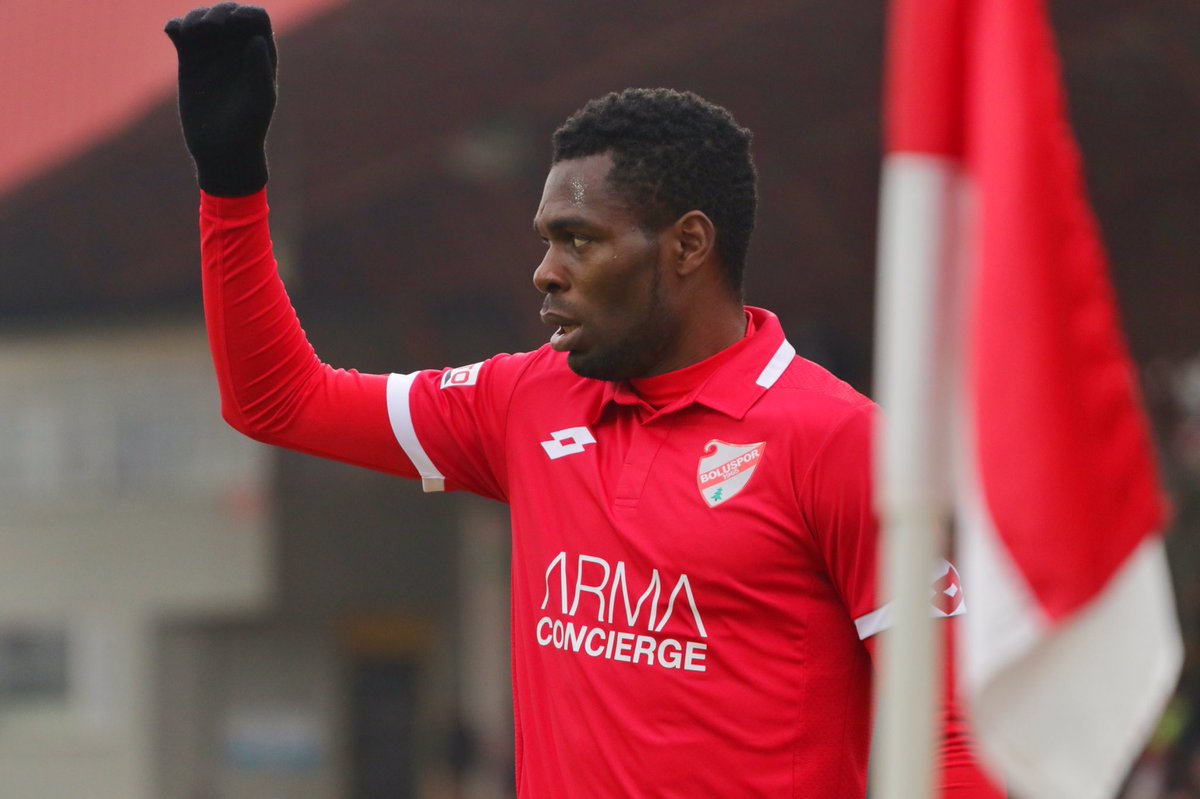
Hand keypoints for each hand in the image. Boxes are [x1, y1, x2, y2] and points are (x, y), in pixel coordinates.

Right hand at [165, 3, 276, 196]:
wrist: (222, 150)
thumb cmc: (248, 128)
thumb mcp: (258, 101)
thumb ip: (259, 70)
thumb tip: (255, 39)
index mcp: (260, 54)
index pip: (257, 17)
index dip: (246, 12)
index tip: (234, 23)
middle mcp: (236, 48)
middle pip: (228, 11)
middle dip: (218, 12)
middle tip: (210, 30)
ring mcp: (212, 53)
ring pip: (201, 17)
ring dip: (194, 16)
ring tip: (190, 34)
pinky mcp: (190, 60)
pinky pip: (180, 31)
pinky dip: (175, 25)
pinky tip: (174, 33)